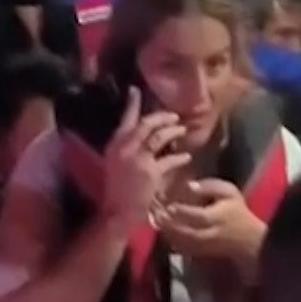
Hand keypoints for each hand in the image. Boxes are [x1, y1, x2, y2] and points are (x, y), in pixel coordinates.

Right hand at [100, 89, 192, 230]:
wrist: (116, 212)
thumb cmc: (115, 189)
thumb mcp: (114, 163)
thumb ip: (125, 147)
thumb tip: (138, 134)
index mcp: (114, 144)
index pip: (125, 118)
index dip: (132, 103)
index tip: (136, 90)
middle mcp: (125, 148)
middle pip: (147, 124)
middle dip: (162, 118)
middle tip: (174, 117)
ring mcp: (138, 159)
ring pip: (159, 137)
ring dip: (173, 132)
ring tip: (182, 131)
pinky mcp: (151, 172)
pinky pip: (170, 160)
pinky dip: (179, 157)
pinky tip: (186, 157)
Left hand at [156, 178, 265, 262]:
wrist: (247, 238)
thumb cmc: (237, 210)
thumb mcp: (229, 192)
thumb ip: (210, 186)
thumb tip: (189, 185)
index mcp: (218, 217)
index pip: (200, 217)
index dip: (184, 212)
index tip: (169, 206)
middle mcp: (211, 234)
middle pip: (189, 234)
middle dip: (171, 226)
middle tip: (156, 215)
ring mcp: (205, 246)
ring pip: (184, 243)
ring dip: (168, 234)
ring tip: (156, 222)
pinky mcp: (200, 253)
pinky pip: (183, 250)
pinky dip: (172, 242)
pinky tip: (163, 232)